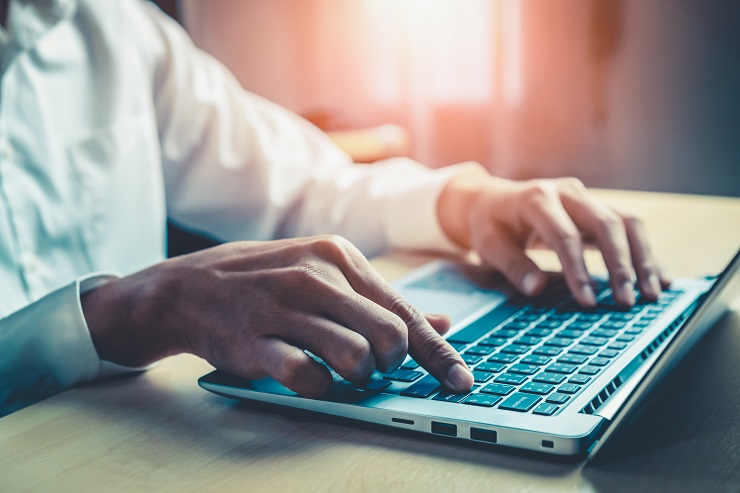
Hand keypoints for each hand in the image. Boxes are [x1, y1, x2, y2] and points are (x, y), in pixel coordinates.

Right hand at [81, 236, 473, 396]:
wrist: (186, 289)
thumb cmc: (265, 282)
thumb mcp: (323, 274)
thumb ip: (380, 300)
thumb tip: (442, 323)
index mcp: (338, 255)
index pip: (404, 312)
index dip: (439, 353)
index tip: (461, 382)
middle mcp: (314, 276)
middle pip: (389, 337)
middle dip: (391, 365)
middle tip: (375, 368)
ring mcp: (282, 308)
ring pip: (354, 357)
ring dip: (358, 378)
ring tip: (344, 373)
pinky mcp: (254, 342)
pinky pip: (308, 377)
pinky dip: (320, 388)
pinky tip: (311, 377)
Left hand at [438, 169, 669, 305]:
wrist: (494, 201)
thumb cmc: (491, 225)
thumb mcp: (489, 245)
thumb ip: (512, 265)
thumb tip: (536, 289)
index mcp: (536, 199)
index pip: (564, 235)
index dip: (577, 270)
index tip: (587, 301)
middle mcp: (567, 192)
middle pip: (605, 223)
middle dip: (620, 265)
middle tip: (626, 301)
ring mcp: (586, 198)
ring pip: (626, 222)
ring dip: (642, 258)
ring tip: (651, 294)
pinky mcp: (598, 208)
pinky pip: (629, 227)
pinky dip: (645, 253)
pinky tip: (660, 278)